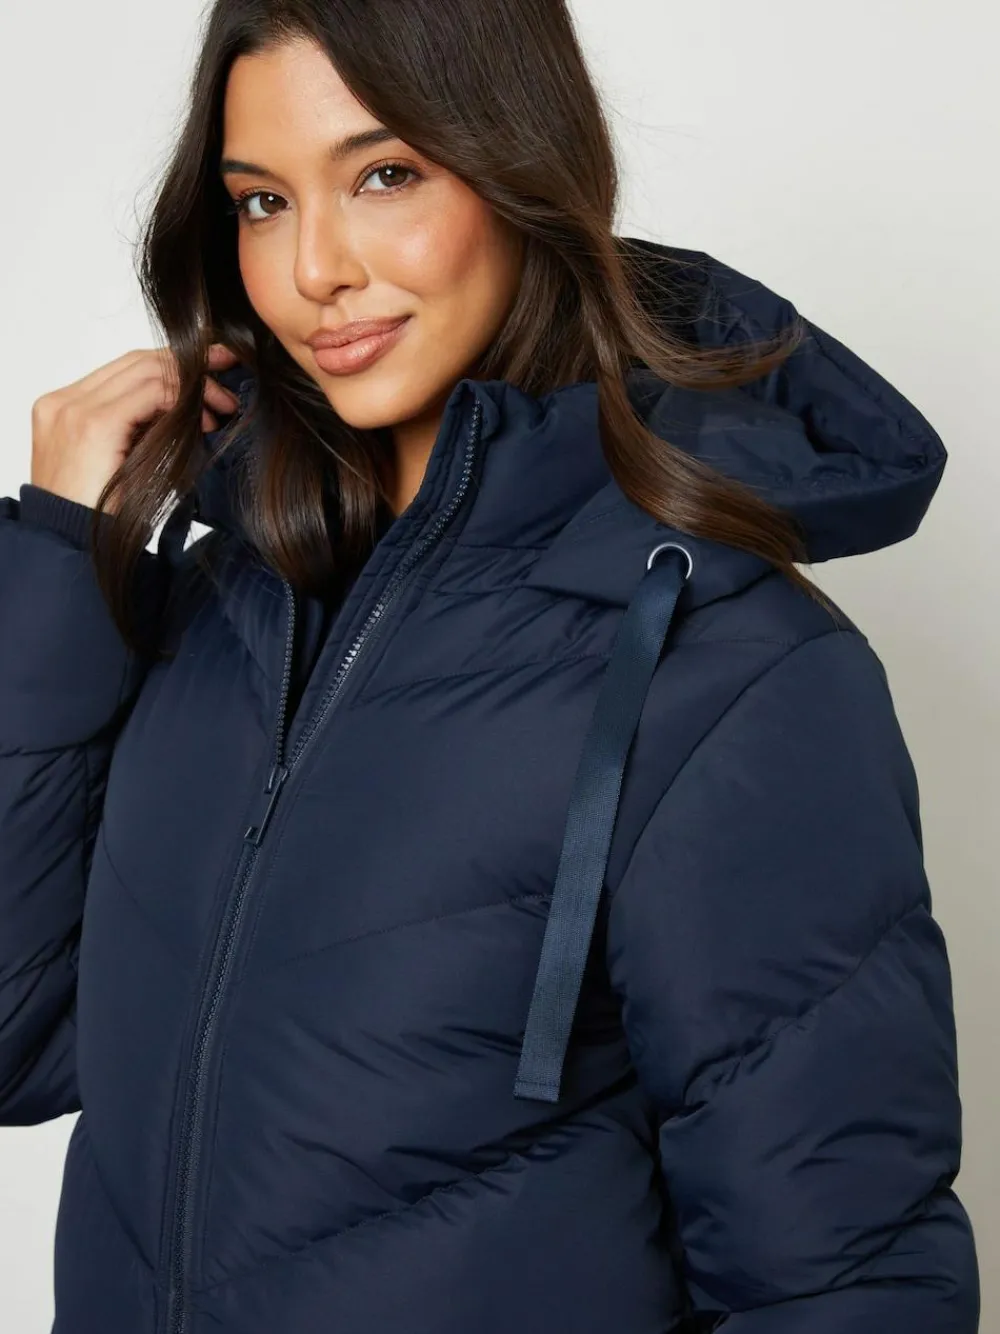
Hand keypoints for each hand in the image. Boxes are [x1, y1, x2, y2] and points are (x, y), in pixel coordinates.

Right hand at [30, 343, 241, 511]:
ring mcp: (74, 410)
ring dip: (192, 385)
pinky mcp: (94, 424)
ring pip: (146, 371)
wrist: (70, 546)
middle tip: (227, 369)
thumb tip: (189, 408)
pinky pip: (150, 394)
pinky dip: (183, 400)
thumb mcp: (121, 462)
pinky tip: (204, 418)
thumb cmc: (98, 515)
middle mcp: (64, 401)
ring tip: (222, 406)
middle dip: (188, 365)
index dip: (171, 365)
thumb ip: (141, 430)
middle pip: (136, 362)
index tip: (210, 367)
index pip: (124, 369)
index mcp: (63, 407)